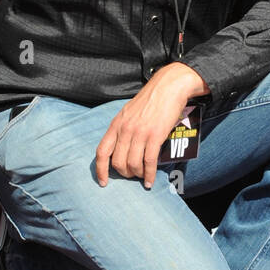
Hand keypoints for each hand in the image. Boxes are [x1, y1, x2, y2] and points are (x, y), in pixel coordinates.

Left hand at [94, 63, 206, 189]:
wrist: (169, 87)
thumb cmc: (151, 99)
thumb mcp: (128, 112)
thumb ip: (123, 128)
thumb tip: (124, 148)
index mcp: (116, 124)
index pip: (102, 151)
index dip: (100, 170)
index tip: (103, 182)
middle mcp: (125, 130)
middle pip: (118, 162)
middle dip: (125, 174)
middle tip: (132, 175)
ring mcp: (140, 133)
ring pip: (133, 164)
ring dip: (137, 174)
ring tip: (143, 176)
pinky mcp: (155, 136)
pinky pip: (149, 161)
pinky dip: (149, 174)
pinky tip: (150, 181)